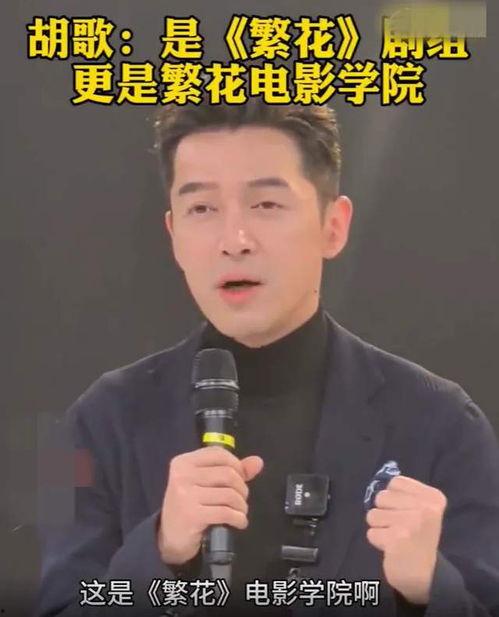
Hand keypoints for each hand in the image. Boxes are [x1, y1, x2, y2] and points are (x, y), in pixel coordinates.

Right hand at [157, 446, 263, 564]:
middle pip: (228, 474)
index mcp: (184, 462)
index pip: (218, 454)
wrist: (169, 538)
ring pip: (229, 494)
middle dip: (242, 488)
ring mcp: (185, 495)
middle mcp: (182, 475)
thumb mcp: (205, 484)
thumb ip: (232, 470)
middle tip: (241, 499)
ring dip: (241, 505)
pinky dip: (239, 518)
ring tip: (240, 511)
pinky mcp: (192, 515)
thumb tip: (257, 462)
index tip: (240, 478)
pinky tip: (239, 522)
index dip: (236, 465)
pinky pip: (226, 512)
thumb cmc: (189, 506)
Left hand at [365, 475, 446, 604]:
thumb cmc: (418, 536)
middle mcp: (425, 508)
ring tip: (396, 537)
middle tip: (400, 527)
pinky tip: (393, 547)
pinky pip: (371, 533)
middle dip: (385, 512)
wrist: (426, 575)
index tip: (407, 512)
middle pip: (381, 497)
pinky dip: (378, 541)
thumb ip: (404, 493)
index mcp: (433, 497)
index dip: (393, 498)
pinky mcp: (396, 539)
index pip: (395, 482)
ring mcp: (411, 524)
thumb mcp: (421, 509)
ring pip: (373, 514)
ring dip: (380, 527)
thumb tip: (382, 483)